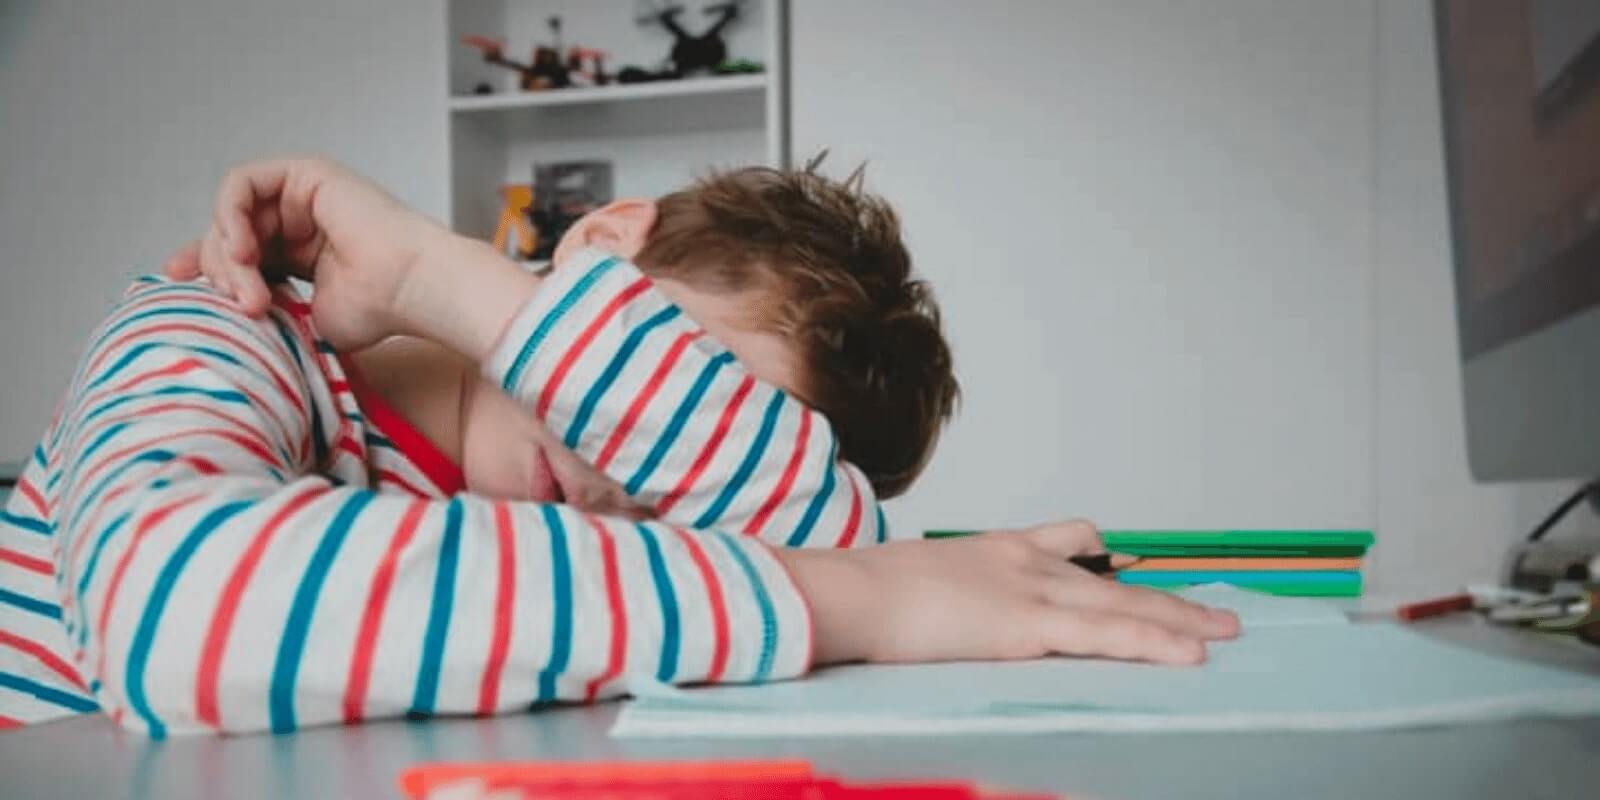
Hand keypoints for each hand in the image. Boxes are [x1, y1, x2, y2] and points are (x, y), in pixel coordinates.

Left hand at [163, 157, 445, 350]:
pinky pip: (243, 183)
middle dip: (221, 271)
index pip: (239, 252)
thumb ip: (261, 303)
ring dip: (227, 251)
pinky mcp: (307, 172)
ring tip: (246, 286)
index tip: (175, 285)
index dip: (203, 265)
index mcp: (301, 254)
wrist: (411, 289)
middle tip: (240, 306)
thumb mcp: (300, 317)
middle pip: (228, 233)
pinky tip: (243, 247)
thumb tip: (220, 305)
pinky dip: (231, 213)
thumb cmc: (377, 311)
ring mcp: (303, 194)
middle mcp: (300, 220)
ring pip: (231, 212)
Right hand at [779, 520, 1239, 665]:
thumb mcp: (914, 580)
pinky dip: (1154, 643)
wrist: (849, 590)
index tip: (1132, 563)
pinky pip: (1107, 635)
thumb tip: (935, 608)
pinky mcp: (1029, 625)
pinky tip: (1188, 654)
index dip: (1107, 560)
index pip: (1068, 545)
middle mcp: (1025, 561)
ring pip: (1125, 605)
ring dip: (1180, 620)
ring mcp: (1031, 591)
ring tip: (1225, 632)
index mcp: (996, 549)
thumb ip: (942, 591)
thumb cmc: (865, 592)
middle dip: (1167, 597)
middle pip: (1113, 579)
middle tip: (1214, 611)